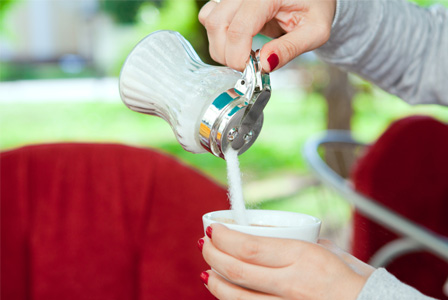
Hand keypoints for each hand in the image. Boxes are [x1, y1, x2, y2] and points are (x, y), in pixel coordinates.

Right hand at [198, 0, 335, 71]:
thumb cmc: (316, 7)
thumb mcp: (315, 31)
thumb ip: (290, 49)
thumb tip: (264, 66)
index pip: (240, 28)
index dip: (238, 56)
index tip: (249, 71)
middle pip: (218, 24)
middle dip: (228, 54)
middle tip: (247, 65)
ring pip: (210, 21)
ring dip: (221, 46)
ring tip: (243, 54)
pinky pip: (209, 16)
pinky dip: (218, 35)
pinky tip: (236, 41)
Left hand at [199, 224, 374, 299]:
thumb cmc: (355, 280)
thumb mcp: (330, 251)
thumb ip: (301, 242)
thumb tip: (278, 236)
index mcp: (302, 257)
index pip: (250, 246)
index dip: (224, 237)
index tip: (214, 229)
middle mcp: (290, 283)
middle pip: (236, 270)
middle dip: (213, 254)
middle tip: (206, 244)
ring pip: (236, 296)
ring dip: (215, 281)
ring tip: (208, 269)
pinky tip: (225, 291)